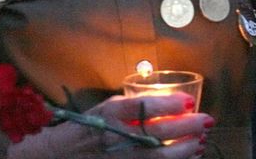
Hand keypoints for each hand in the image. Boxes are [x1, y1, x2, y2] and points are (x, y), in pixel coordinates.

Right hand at [10, 93, 211, 157]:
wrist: (49, 156)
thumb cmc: (78, 131)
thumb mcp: (100, 111)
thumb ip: (127, 108)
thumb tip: (162, 104)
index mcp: (108, 114)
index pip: (143, 107)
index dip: (169, 105)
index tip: (188, 102)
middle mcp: (114, 137)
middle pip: (157, 134)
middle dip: (185, 128)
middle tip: (206, 120)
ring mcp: (118, 158)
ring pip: (157, 157)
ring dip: (182, 150)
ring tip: (200, 142)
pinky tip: (185, 158)